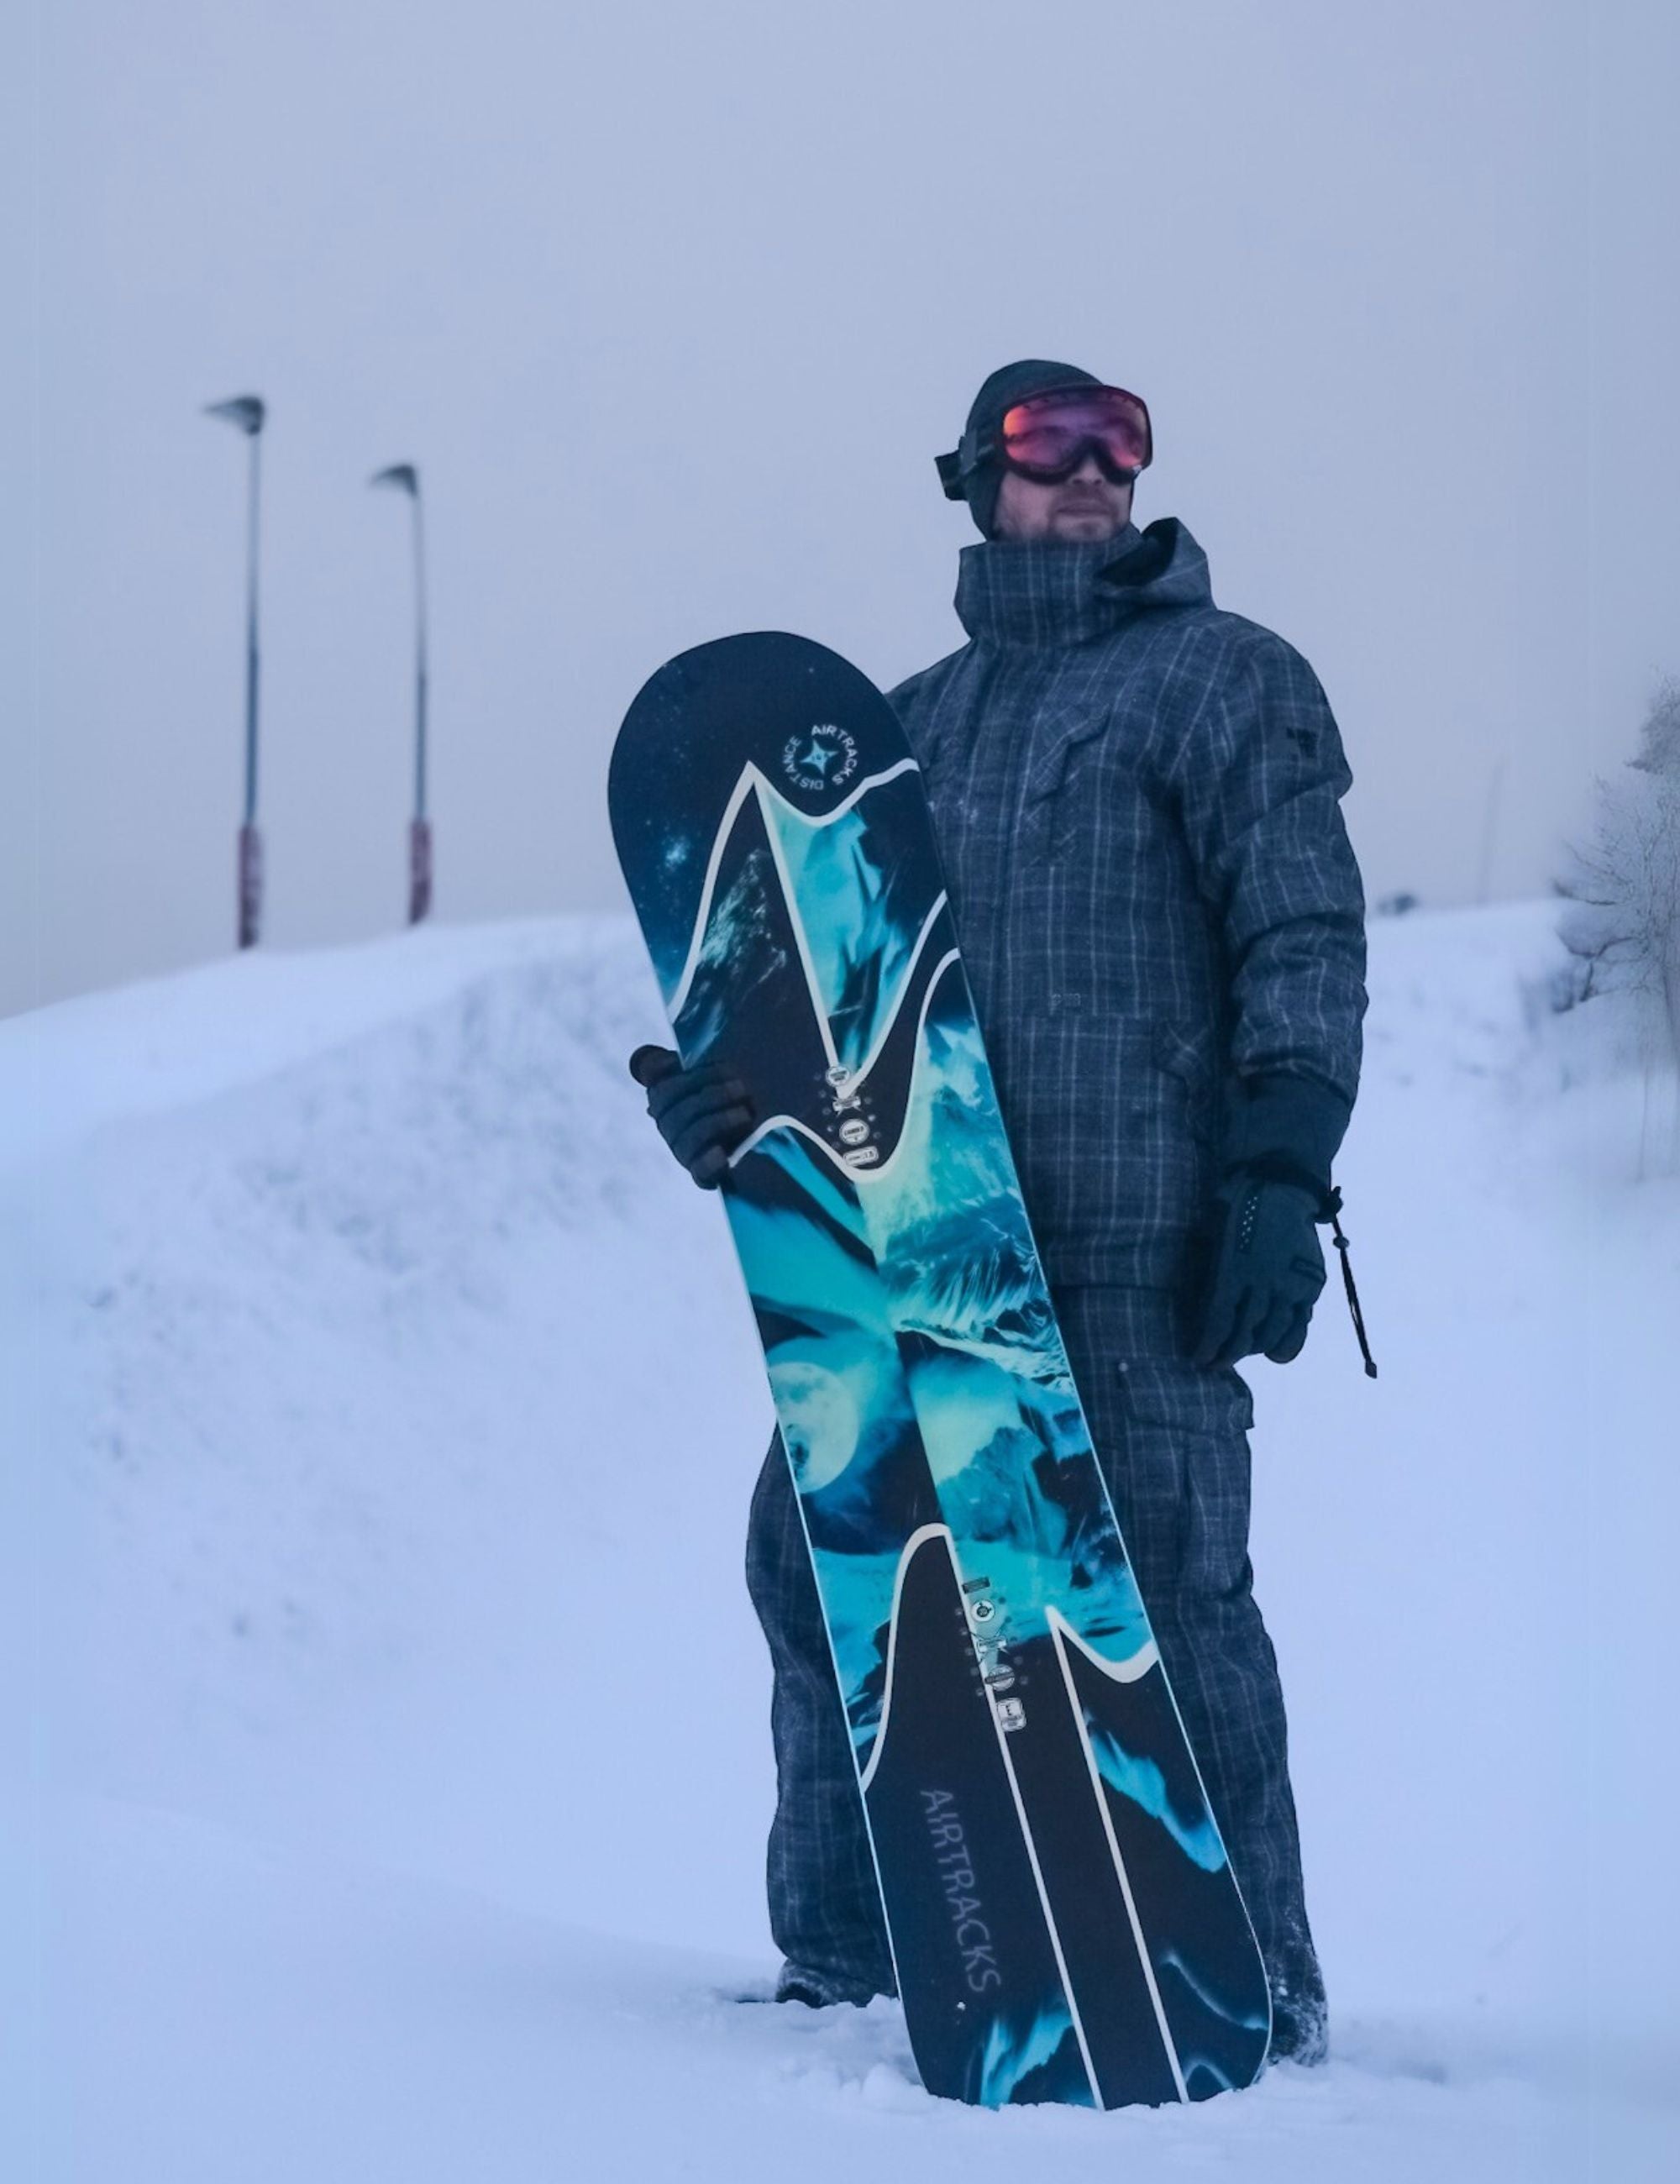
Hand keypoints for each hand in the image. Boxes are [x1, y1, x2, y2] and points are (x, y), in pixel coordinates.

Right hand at [629, 1044, 755, 1188]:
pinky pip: (700, 1172)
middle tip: (743, 1088)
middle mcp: (670, 1128)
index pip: (664, 1091)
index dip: (693, 1078)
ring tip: (746, 1114)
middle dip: (714, 1097)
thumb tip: (657, 1061)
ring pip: (691, 1138)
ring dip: (720, 1122)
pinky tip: (722, 1155)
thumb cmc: (729, 1094)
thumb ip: (671, 1064)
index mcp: (665, 1101)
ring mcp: (685, 1152)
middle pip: (680, 1113)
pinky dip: (710, 1163)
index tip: (726, 1068)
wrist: (762, 1126)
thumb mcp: (706, 1071)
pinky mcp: (704, 1175)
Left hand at [1190, 1174, 1326, 1368]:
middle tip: (1217, 1364)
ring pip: (1275, 1334)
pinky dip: (1287, 1340)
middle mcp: (1265, 1282)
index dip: (1209, 1346)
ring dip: (1256, 1350)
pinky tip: (1274, 1349)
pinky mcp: (1311, 1284)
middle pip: (1246, 1334)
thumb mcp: (1213, 1238)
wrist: (1282, 1190)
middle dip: (1229, 1355)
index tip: (1198, 1359)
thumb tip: (1196, 1312)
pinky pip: (1300, 1323)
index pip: (1220, 1322)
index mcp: (1235, 1270)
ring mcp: (1291, 1284)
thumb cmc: (1236, 1210)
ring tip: (1243, 1355)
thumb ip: (1209, 1275)